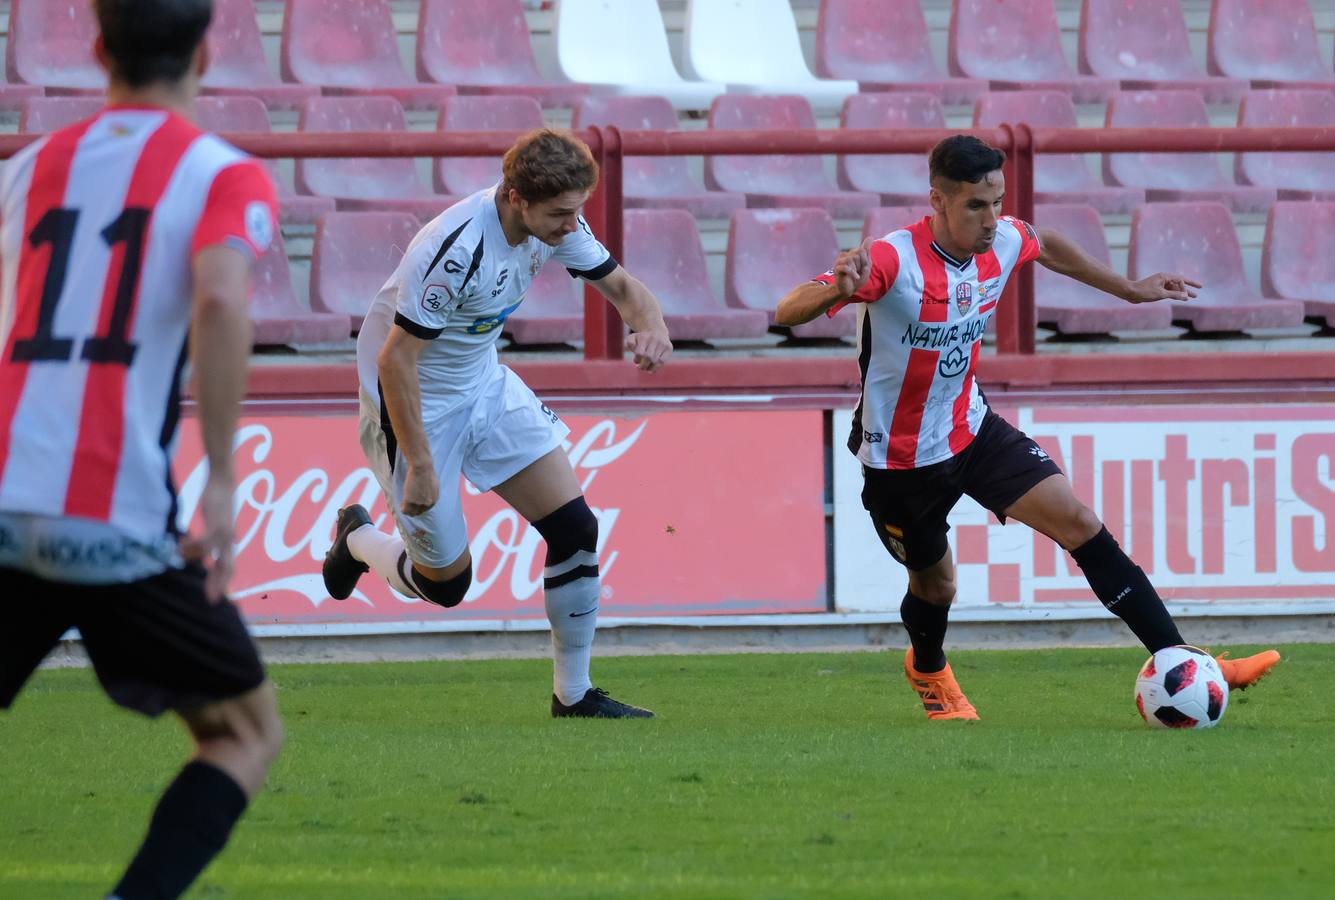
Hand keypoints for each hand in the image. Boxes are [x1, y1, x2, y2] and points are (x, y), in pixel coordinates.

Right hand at [179, 470, 234, 602]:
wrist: (223, 479)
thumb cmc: (217, 500)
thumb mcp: (214, 522)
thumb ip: (211, 538)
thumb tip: (204, 555)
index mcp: (228, 540)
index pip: (229, 567)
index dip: (223, 582)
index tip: (215, 597)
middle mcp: (230, 539)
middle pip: (228, 567)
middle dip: (219, 584)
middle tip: (211, 600)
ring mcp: (225, 532)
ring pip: (216, 556)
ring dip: (196, 559)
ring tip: (179, 555)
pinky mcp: (217, 523)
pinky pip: (206, 542)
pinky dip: (194, 547)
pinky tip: (181, 546)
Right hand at [401, 462, 439, 516]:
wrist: (422, 468)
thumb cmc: (427, 473)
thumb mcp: (433, 486)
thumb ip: (430, 494)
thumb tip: (426, 498)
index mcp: (434, 500)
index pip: (425, 510)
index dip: (418, 507)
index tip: (414, 504)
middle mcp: (427, 504)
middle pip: (418, 513)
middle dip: (412, 509)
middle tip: (407, 505)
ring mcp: (419, 503)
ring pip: (410, 513)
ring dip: (407, 509)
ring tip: (404, 504)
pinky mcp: (410, 500)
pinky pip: (404, 510)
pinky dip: (402, 507)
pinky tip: (401, 503)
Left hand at [627, 327, 671, 371]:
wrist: (657, 331)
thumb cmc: (642, 338)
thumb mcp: (633, 338)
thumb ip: (630, 342)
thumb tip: (633, 347)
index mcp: (644, 337)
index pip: (639, 353)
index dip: (637, 360)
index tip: (636, 361)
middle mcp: (654, 339)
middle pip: (648, 357)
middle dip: (643, 366)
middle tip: (640, 367)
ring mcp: (663, 344)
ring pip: (656, 361)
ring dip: (649, 368)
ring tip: (646, 368)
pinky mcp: (669, 348)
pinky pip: (662, 362)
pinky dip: (656, 368)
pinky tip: (651, 370)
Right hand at [833, 238, 873, 297]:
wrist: (850, 290)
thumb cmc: (859, 278)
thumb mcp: (867, 264)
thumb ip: (867, 251)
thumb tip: (870, 237)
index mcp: (853, 253)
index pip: (862, 250)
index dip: (865, 261)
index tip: (863, 268)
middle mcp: (845, 255)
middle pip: (856, 254)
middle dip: (860, 265)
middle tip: (858, 272)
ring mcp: (840, 261)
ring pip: (850, 259)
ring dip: (856, 269)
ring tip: (855, 274)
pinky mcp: (836, 268)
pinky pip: (845, 266)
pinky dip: (853, 273)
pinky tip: (856, 277)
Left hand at [1127, 272, 1201, 303]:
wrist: (1130, 293)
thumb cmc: (1144, 291)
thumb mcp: (1161, 294)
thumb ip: (1174, 295)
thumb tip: (1186, 296)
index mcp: (1165, 276)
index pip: (1180, 279)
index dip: (1187, 286)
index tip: (1188, 295)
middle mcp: (1163, 279)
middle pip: (1179, 282)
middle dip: (1189, 287)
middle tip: (1200, 289)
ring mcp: (1160, 284)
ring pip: (1174, 288)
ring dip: (1182, 293)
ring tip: (1192, 297)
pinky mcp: (1157, 290)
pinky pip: (1169, 292)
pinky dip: (1175, 295)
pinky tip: (1181, 298)